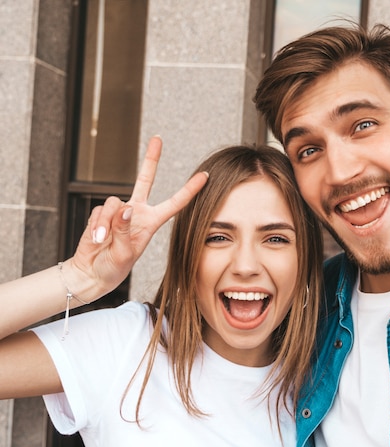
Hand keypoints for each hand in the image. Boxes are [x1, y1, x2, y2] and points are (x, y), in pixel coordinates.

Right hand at [66, 136, 207, 299]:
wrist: (92, 273)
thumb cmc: (114, 267)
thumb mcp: (125, 253)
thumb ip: (123, 230)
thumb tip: (124, 207)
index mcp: (152, 222)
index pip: (175, 203)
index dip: (190, 190)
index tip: (205, 176)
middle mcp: (137, 212)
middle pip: (145, 179)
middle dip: (151, 159)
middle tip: (158, 139)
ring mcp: (118, 211)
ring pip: (114, 203)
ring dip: (108, 224)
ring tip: (104, 242)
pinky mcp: (100, 213)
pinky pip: (99, 212)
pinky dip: (97, 226)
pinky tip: (97, 240)